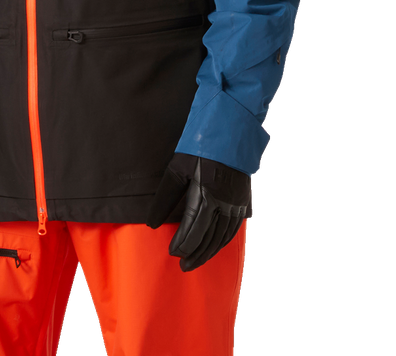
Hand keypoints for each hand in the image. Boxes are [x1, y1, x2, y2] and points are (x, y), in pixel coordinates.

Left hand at [145, 153, 252, 271]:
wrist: (230, 131)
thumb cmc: (200, 147)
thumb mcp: (178, 169)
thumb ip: (165, 198)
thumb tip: (151, 223)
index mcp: (206, 195)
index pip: (192, 229)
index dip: (182, 244)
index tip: (172, 252)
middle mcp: (224, 204)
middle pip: (208, 238)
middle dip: (194, 253)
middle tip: (182, 265)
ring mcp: (236, 204)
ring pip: (222, 237)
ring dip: (208, 252)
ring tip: (195, 261)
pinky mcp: (244, 201)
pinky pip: (233, 229)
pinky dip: (222, 241)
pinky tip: (214, 246)